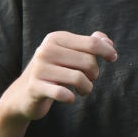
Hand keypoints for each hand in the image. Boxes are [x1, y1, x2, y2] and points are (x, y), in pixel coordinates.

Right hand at [0, 30, 115, 122]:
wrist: (24, 94)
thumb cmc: (54, 72)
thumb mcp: (69, 54)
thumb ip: (89, 45)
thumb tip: (108, 41)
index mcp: (56, 38)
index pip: (91, 43)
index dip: (107, 51)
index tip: (113, 58)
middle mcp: (46, 50)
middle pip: (88, 62)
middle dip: (94, 74)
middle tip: (88, 79)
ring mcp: (39, 68)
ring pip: (79, 78)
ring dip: (87, 88)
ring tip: (82, 90)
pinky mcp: (35, 87)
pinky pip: (62, 93)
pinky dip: (70, 97)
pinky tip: (70, 98)